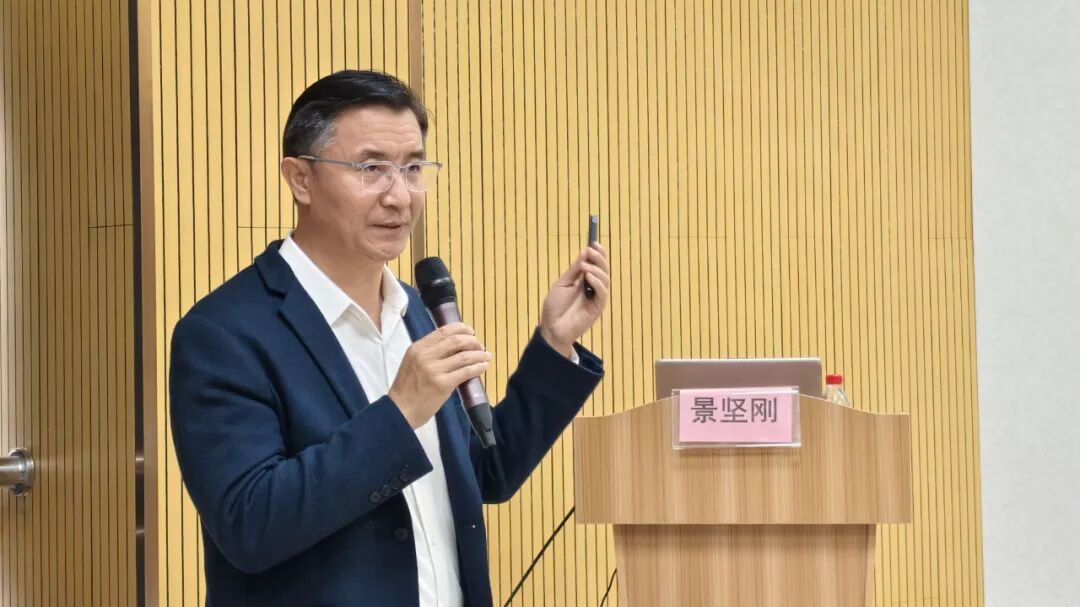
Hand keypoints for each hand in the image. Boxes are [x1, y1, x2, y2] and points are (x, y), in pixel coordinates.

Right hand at [389, 323, 491, 427]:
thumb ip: (429, 354)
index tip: (471, 332)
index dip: (461, 329)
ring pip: (464, 356)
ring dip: (479, 355)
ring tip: (487, 356)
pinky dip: (478, 367)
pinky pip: (466, 372)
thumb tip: (455, 348)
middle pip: (456, 341)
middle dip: (473, 341)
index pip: (443, 331)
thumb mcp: (412, 363)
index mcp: (418, 348)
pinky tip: (483, 367)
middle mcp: (425, 355)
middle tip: (480, 346)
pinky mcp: (443, 384)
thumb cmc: (407, 389)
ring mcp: (434, 370)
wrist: (400, 411)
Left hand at [539, 242, 610, 356]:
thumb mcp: (563, 283)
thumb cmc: (555, 307)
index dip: (598, 254)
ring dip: (596, 269)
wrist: (551, 327)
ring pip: (605, 279)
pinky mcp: (597, 308)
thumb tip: (584, 253)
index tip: (594, 243)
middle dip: (599, 258)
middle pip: (603, 270)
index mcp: (585, 281)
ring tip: (585, 266)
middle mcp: (593, 288)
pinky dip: (597, 283)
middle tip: (591, 250)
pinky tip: (588, 277)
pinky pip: (602, 293)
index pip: (596, 265)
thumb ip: (574, 270)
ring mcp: (596, 298)